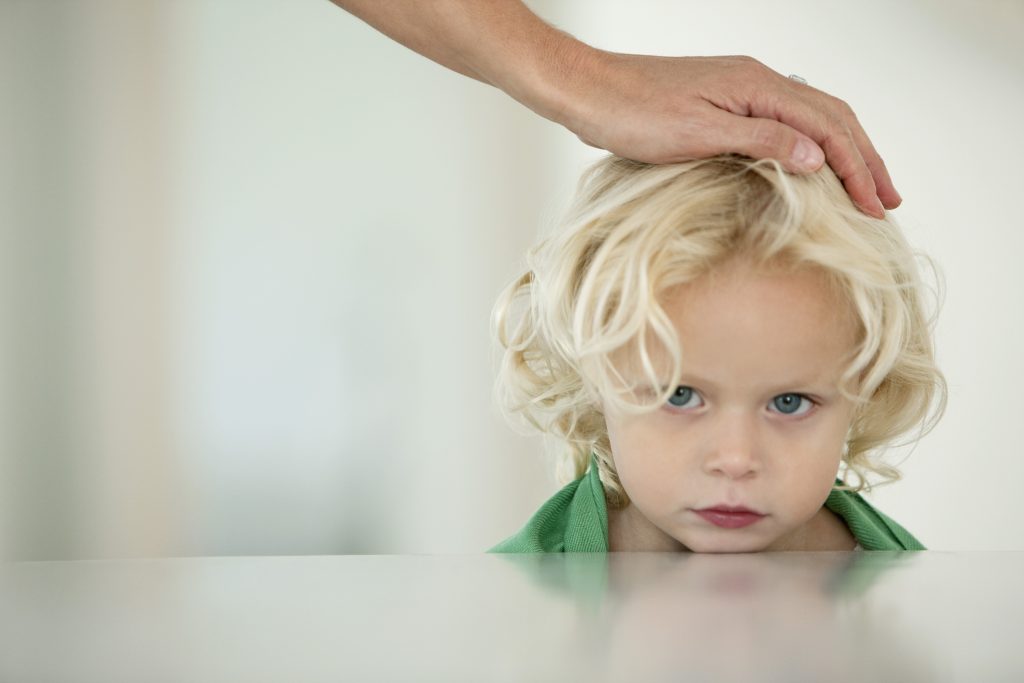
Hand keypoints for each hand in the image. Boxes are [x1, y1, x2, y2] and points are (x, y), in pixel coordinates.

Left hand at [557, 51, 897, 217]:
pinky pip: (785, 119)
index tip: (875, 206)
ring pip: (811, 116)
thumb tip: (817, 157)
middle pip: (831, 118)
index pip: (828, 128)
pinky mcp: (725, 100)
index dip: (857, 168)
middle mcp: (758, 81)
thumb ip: (761, 141)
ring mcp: (742, 88)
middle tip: (887, 200)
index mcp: (759, 87)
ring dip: (843, 151)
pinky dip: (810, 143)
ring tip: (863, 184)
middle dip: (864, 159)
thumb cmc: (633, 113)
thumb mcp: (698, 134)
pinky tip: (812, 164)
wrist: (589, 91)